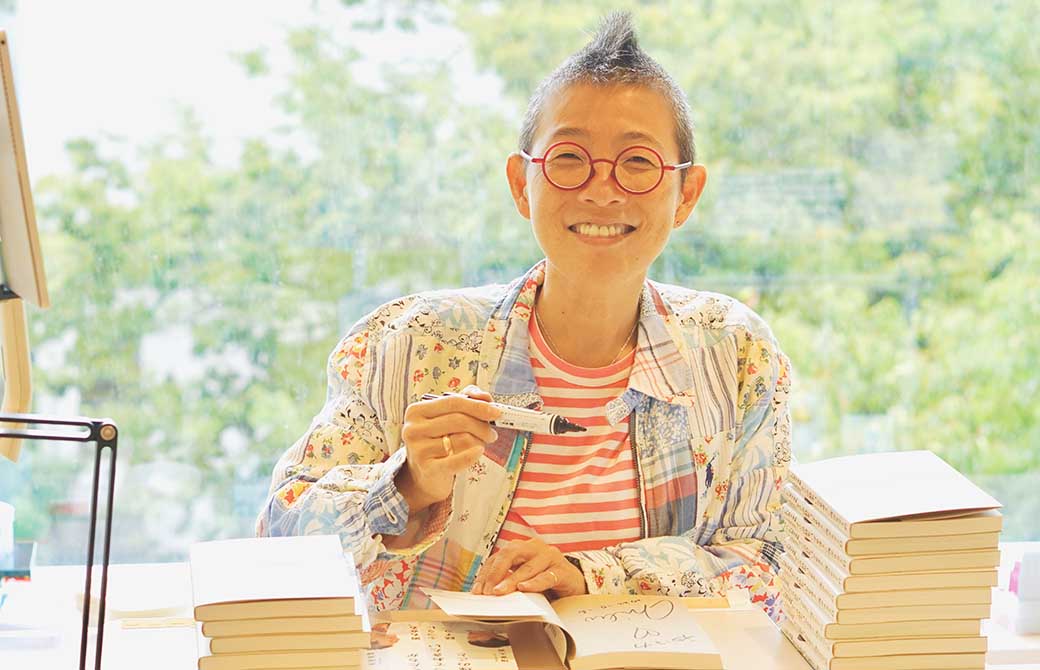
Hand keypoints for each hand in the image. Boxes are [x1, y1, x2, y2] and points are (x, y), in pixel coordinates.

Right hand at [395, 386, 500, 512]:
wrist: (423, 473)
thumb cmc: (437, 440)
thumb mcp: (446, 417)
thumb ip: (466, 400)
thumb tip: (485, 396)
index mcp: (417, 410)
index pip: (452, 402)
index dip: (477, 406)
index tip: (496, 412)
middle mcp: (413, 429)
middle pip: (459, 420)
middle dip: (482, 426)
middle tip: (492, 433)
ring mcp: (418, 449)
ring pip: (462, 439)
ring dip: (479, 442)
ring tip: (481, 444)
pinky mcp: (427, 468)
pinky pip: (458, 460)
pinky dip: (473, 455)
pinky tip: (479, 452)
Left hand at [470, 538, 586, 597]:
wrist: (574, 583)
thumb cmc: (545, 579)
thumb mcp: (524, 577)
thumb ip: (508, 579)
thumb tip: (486, 592)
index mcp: (522, 548)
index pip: (499, 557)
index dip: (486, 572)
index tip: (478, 590)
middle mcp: (535, 548)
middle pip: (511, 553)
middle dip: (496, 571)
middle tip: (487, 590)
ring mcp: (550, 557)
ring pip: (527, 566)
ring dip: (512, 580)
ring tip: (500, 591)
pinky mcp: (563, 570)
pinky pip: (547, 576)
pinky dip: (534, 583)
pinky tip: (525, 588)